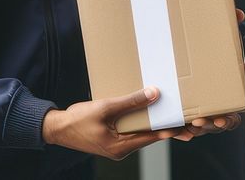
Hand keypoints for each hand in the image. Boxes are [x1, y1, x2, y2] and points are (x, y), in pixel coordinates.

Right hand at [42, 87, 178, 159]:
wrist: (57, 128)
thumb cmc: (78, 119)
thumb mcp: (106, 107)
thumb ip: (131, 101)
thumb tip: (154, 94)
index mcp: (120, 147)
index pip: (152, 137)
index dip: (170, 129)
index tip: (186, 125)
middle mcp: (121, 151)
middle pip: (149, 137)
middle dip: (166, 128)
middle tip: (187, 123)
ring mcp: (117, 147)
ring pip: (141, 133)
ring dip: (153, 124)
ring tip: (171, 115)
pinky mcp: (112, 141)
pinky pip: (131, 131)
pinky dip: (141, 123)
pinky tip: (148, 113)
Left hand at [171, 8, 244, 141]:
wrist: (173, 50)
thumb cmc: (203, 48)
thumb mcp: (214, 38)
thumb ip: (228, 26)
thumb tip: (238, 14)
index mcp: (222, 93)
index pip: (230, 113)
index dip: (226, 119)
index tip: (220, 119)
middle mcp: (209, 105)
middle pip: (212, 125)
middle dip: (207, 126)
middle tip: (198, 121)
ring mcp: (193, 110)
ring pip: (193, 128)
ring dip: (188, 129)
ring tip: (181, 126)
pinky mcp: (177, 112)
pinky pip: (176, 127)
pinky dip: (174, 130)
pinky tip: (167, 130)